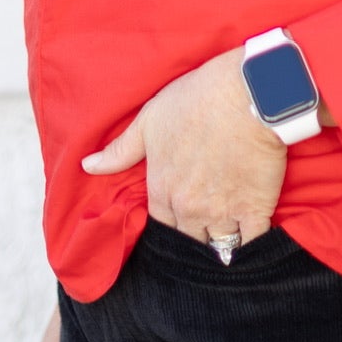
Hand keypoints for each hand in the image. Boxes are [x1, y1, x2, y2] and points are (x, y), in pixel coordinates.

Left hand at [81, 47, 286, 244]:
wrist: (246, 93)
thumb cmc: (196, 99)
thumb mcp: (149, 119)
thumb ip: (120, 150)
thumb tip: (87, 166)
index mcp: (162, 189)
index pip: (162, 227)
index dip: (172, 225)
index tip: (181, 220)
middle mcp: (188, 209)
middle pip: (189, 241)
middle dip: (196, 238)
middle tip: (206, 231)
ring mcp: (222, 213)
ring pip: (220, 247)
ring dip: (222, 245)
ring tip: (230, 239)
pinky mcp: (254, 209)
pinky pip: (252, 243)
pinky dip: (251, 246)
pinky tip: (252, 241)